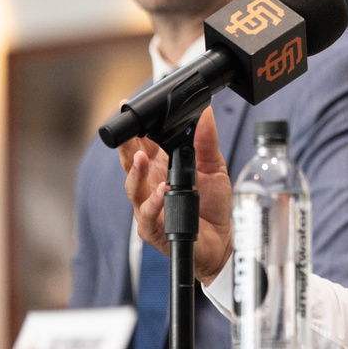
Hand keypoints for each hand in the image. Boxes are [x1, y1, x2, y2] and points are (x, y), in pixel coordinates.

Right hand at [119, 106, 233, 285]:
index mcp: (162, 166)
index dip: (135, 128)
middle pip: (130, 162)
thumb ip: (207, 141)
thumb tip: (206, 113)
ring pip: (132, 187)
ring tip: (141, 157)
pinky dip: (153, 201)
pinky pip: (147, 214)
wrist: (220, 240)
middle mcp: (150, 184)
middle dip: (126, 146)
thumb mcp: (214, 166)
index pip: (143, 143)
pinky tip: (162, 190)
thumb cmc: (212, 203)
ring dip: (135, 171)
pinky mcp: (152, 228)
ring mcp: (148, 206)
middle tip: (128, 130)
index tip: (128, 108)